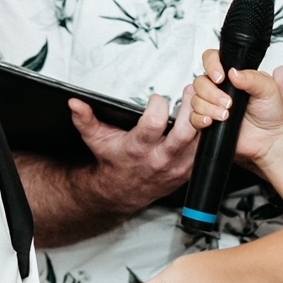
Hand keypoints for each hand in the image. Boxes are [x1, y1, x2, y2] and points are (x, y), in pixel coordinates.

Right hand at [68, 86, 198, 215]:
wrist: (123, 191)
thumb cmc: (113, 161)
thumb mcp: (95, 139)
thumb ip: (85, 119)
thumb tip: (74, 102)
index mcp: (138, 148)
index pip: (154, 124)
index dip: (159, 105)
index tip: (157, 98)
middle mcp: (160, 158)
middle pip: (185, 132)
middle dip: (191, 108)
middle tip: (191, 91)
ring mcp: (178, 166)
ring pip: (200, 141)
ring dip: (203, 118)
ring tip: (200, 102)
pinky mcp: (189, 170)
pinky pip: (205, 150)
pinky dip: (207, 133)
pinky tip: (204, 118)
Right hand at [190, 50, 282, 165]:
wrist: (269, 138)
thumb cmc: (271, 112)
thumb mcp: (268, 89)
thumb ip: (252, 78)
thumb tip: (234, 72)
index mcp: (232, 75)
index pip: (212, 59)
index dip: (211, 65)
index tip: (220, 77)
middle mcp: (220, 87)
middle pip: (200, 81)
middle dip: (212, 93)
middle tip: (228, 102)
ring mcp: (212, 103)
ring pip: (196, 99)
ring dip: (209, 107)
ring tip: (226, 115)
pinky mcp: (207, 120)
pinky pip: (193, 117)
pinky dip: (200, 118)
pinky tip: (211, 121)